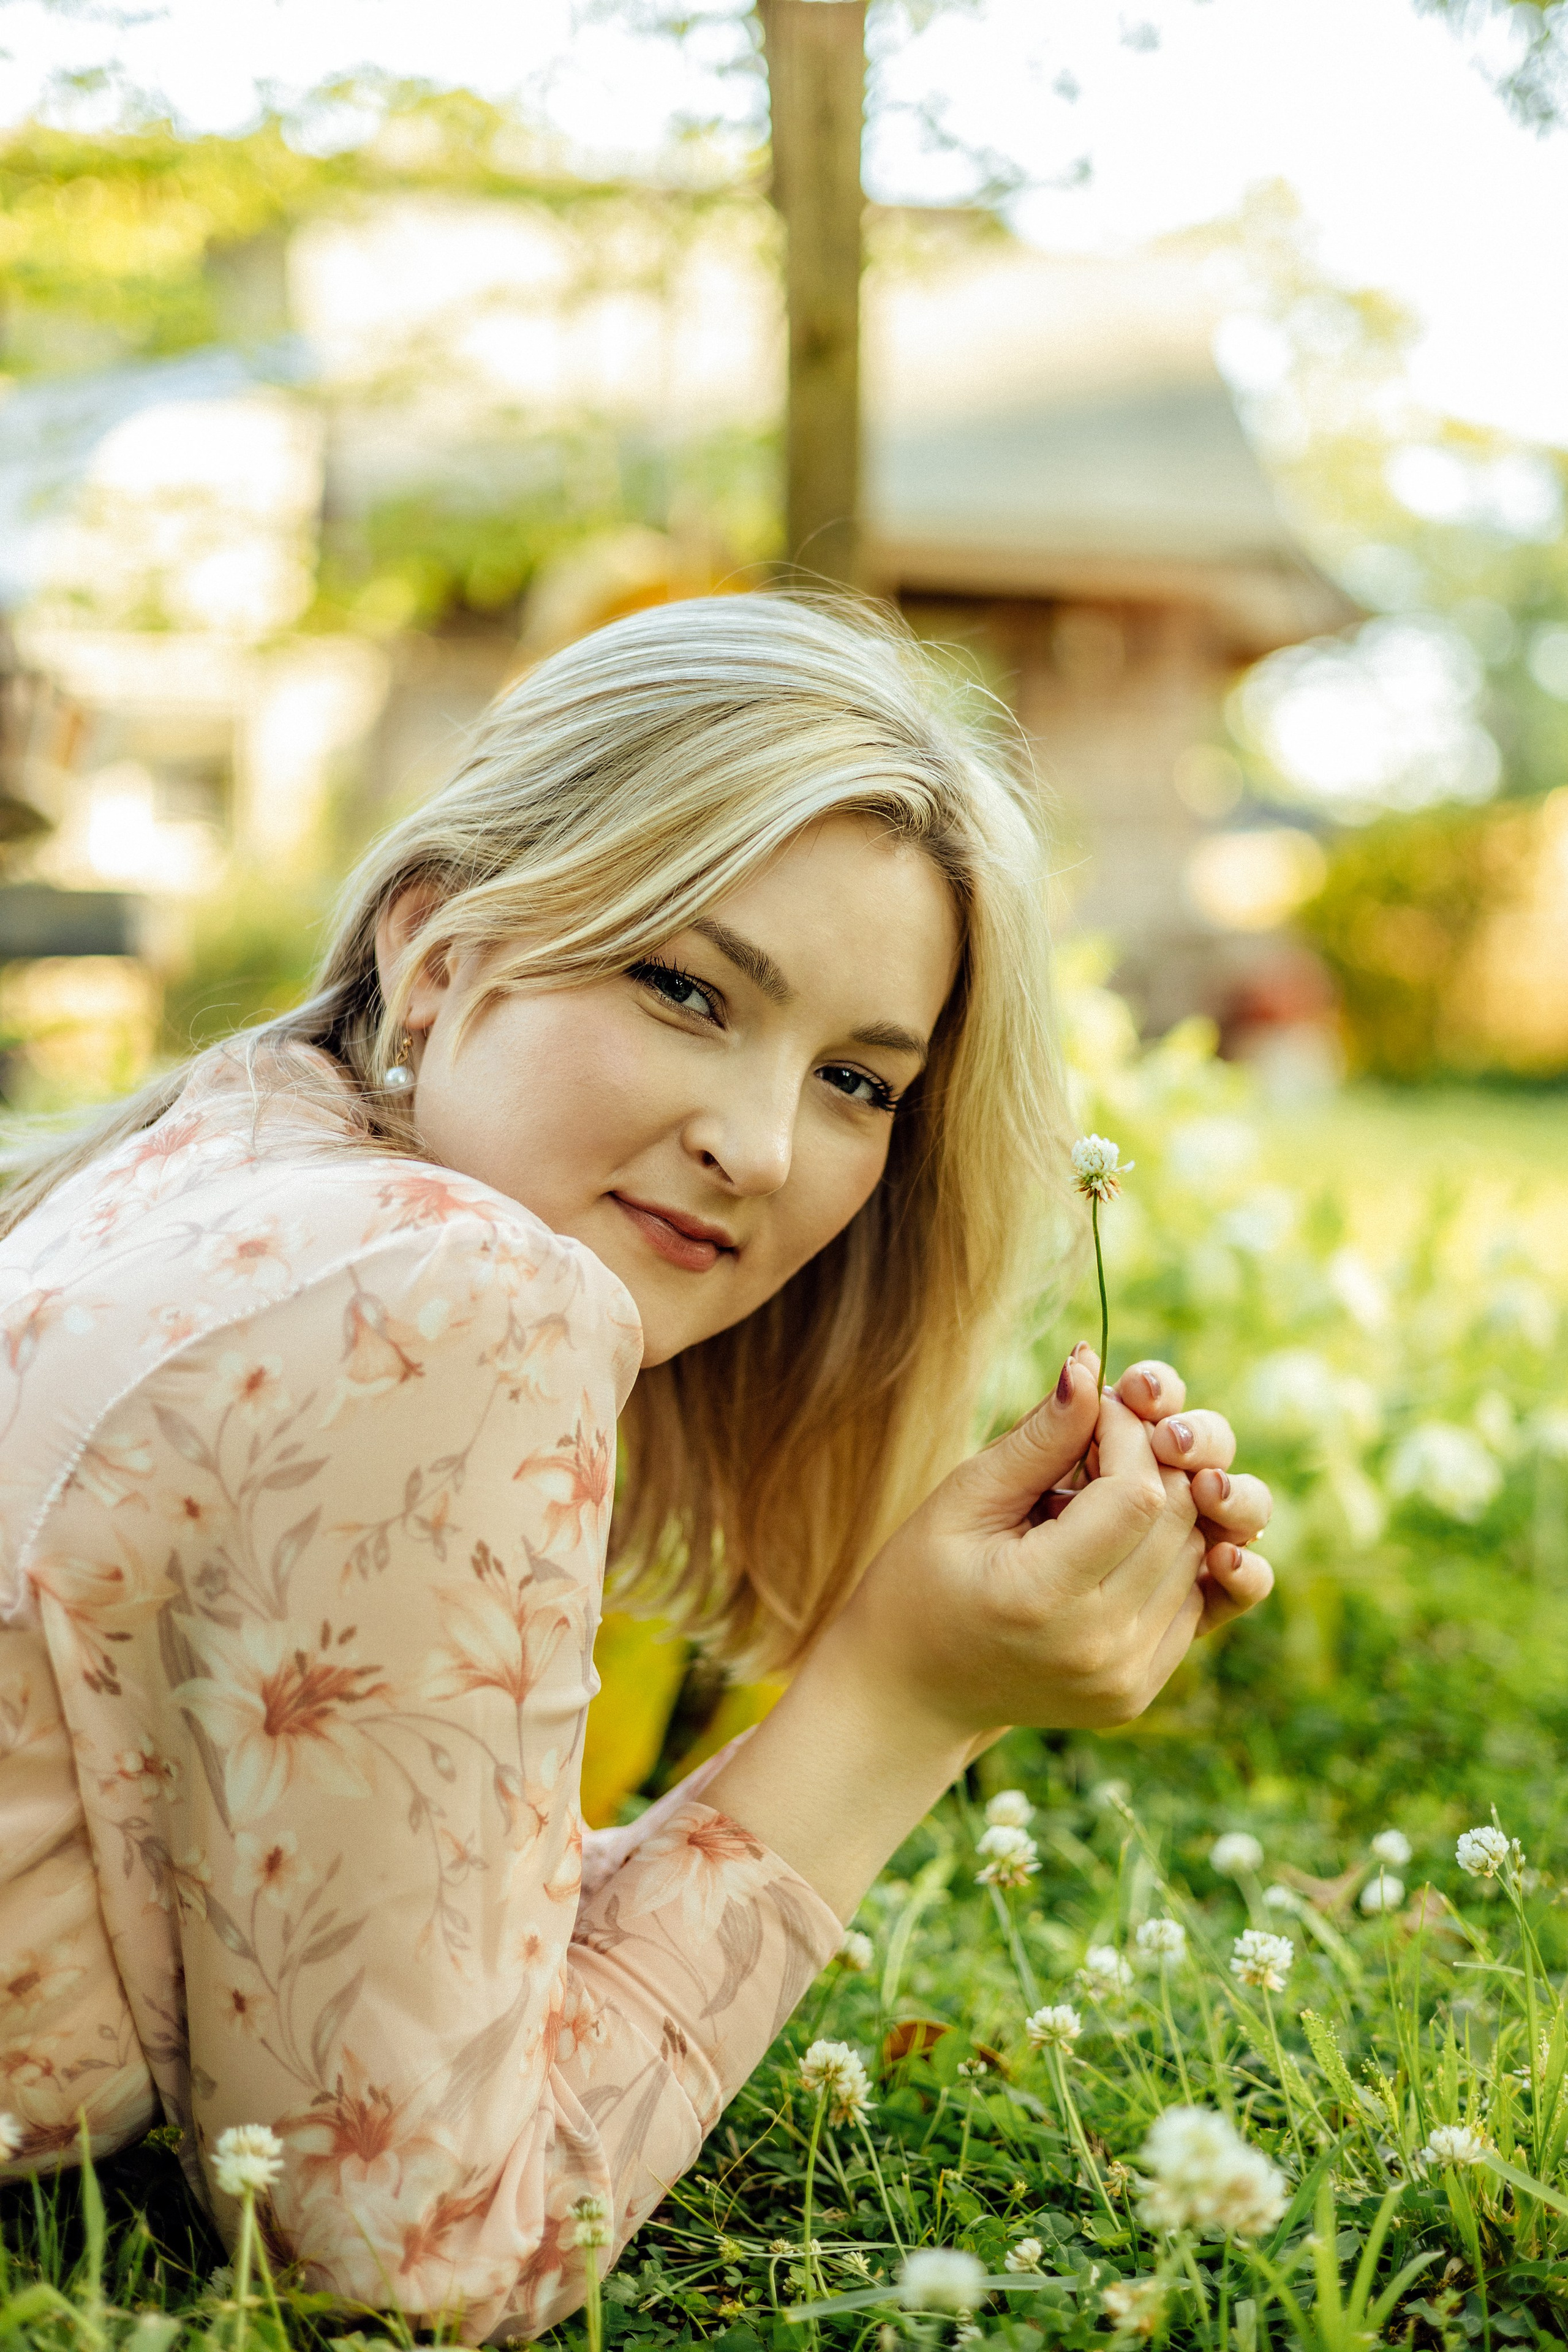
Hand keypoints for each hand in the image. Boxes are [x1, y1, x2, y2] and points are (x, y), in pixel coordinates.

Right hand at [836, 1352, 1272, 1742]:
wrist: (909, 1694)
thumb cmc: (919, 1583)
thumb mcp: (963, 1499)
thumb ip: (1036, 1439)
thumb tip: (1089, 1364)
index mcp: (1044, 1599)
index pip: (1137, 1495)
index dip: (1130, 1434)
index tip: (1096, 1407)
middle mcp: (1100, 1649)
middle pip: (1178, 1521)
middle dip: (1153, 1460)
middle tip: (1098, 1440)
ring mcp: (1126, 1678)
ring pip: (1194, 1555)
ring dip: (1163, 1506)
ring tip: (1094, 1494)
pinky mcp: (1139, 1691)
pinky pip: (1190, 1597)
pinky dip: (1164, 1554)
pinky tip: (1110, 1542)